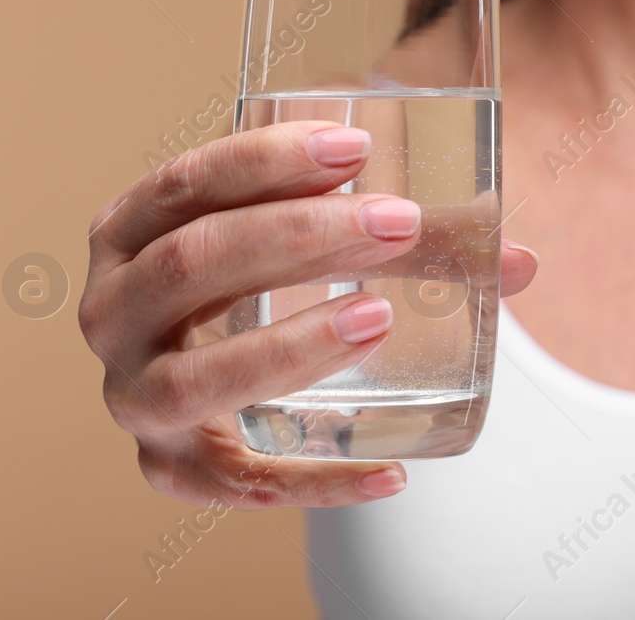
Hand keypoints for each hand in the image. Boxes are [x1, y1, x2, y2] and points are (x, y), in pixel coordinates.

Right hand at [79, 120, 537, 507]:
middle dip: (298, 236)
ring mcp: (134, 397)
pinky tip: (391, 472)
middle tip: (395, 223)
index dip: (266, 160)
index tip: (359, 149)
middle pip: (191, 264)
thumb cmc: (267, 276)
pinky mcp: (172, 468)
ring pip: (197, 378)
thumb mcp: (318, 234)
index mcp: (130, 232)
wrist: (213, 367)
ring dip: (289, 345)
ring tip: (376, 318)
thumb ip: (416, 237)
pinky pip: (239, 485)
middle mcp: (112, 312)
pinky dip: (316, 481)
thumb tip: (522, 262)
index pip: (186, 184)